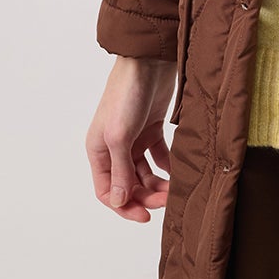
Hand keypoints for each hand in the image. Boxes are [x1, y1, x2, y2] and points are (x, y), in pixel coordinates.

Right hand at [85, 56, 176, 221]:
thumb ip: (120, 170)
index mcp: (98, 150)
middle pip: (129, 184)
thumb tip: (119, 200)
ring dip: (158, 184)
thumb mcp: (119, 136)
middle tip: (166, 201)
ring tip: (174, 189)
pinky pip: (160, 156)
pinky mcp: (153, 128)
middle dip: (146, 196)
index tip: (145, 216)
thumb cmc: (126, 95)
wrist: (147, 61)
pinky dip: (169, 166)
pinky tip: (180, 172)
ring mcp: (134, 138)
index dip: (124, 206)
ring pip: (146, 172)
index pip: (107, 191)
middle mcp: (114, 147)